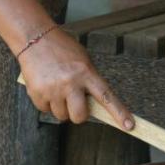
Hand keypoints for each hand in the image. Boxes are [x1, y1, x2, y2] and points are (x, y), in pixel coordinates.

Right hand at [18, 26, 133, 128]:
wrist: (35, 38)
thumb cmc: (62, 49)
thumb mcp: (82, 60)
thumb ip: (89, 80)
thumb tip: (95, 105)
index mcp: (86, 72)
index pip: (106, 96)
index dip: (119, 112)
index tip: (129, 126)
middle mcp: (70, 82)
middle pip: (80, 116)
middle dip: (78, 115)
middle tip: (74, 103)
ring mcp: (53, 89)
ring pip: (61, 116)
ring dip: (60, 107)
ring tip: (57, 89)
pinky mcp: (37, 93)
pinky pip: (45, 110)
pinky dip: (46, 103)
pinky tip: (45, 87)